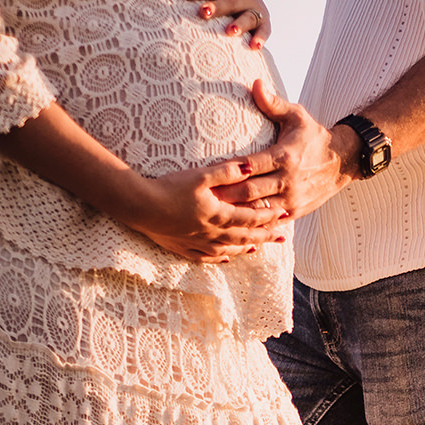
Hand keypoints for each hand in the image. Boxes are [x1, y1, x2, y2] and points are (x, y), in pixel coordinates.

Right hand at [119, 158, 287, 262]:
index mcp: (219, 214)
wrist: (140, 206)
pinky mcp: (182, 247)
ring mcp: (197, 243)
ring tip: (258, 248)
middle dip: (265, 236)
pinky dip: (220, 257)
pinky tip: (227, 257)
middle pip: (245, 237)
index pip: (251, 218)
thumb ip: (226, 171)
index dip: (269, 217)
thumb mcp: (200, 175)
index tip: (284, 215)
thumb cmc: (169, 188)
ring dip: (245, 248)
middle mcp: (212, 233)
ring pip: (229, 249)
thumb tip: (250, 167)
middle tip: (281, 238)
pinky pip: (206, 257)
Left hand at [185, 0, 268, 50]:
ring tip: (231, 31)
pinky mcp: (265, 25)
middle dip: (218, 6)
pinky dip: (260, 39)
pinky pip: (264, 32)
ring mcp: (256, 10)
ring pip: (248, 17)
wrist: (256, 5)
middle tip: (203, 12)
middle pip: (230, 1)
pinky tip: (254, 47)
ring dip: (240, 24)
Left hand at [211, 81, 355, 220]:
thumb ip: (273, 103)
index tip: (206, 174)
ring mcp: (292, 199)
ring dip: (236, 214)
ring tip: (212, 215)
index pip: (250, 166)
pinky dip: (254, 224)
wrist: (343, 161)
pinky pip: (271, 221)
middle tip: (201, 198)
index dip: (228, 171)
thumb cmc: (314, 136)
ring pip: (259, 211)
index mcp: (285, 156)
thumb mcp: (297, 115)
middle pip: (250, 192)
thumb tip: (255, 83)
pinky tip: (235, 226)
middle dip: (225, 196)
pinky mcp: (296, 211)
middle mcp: (288, 180)